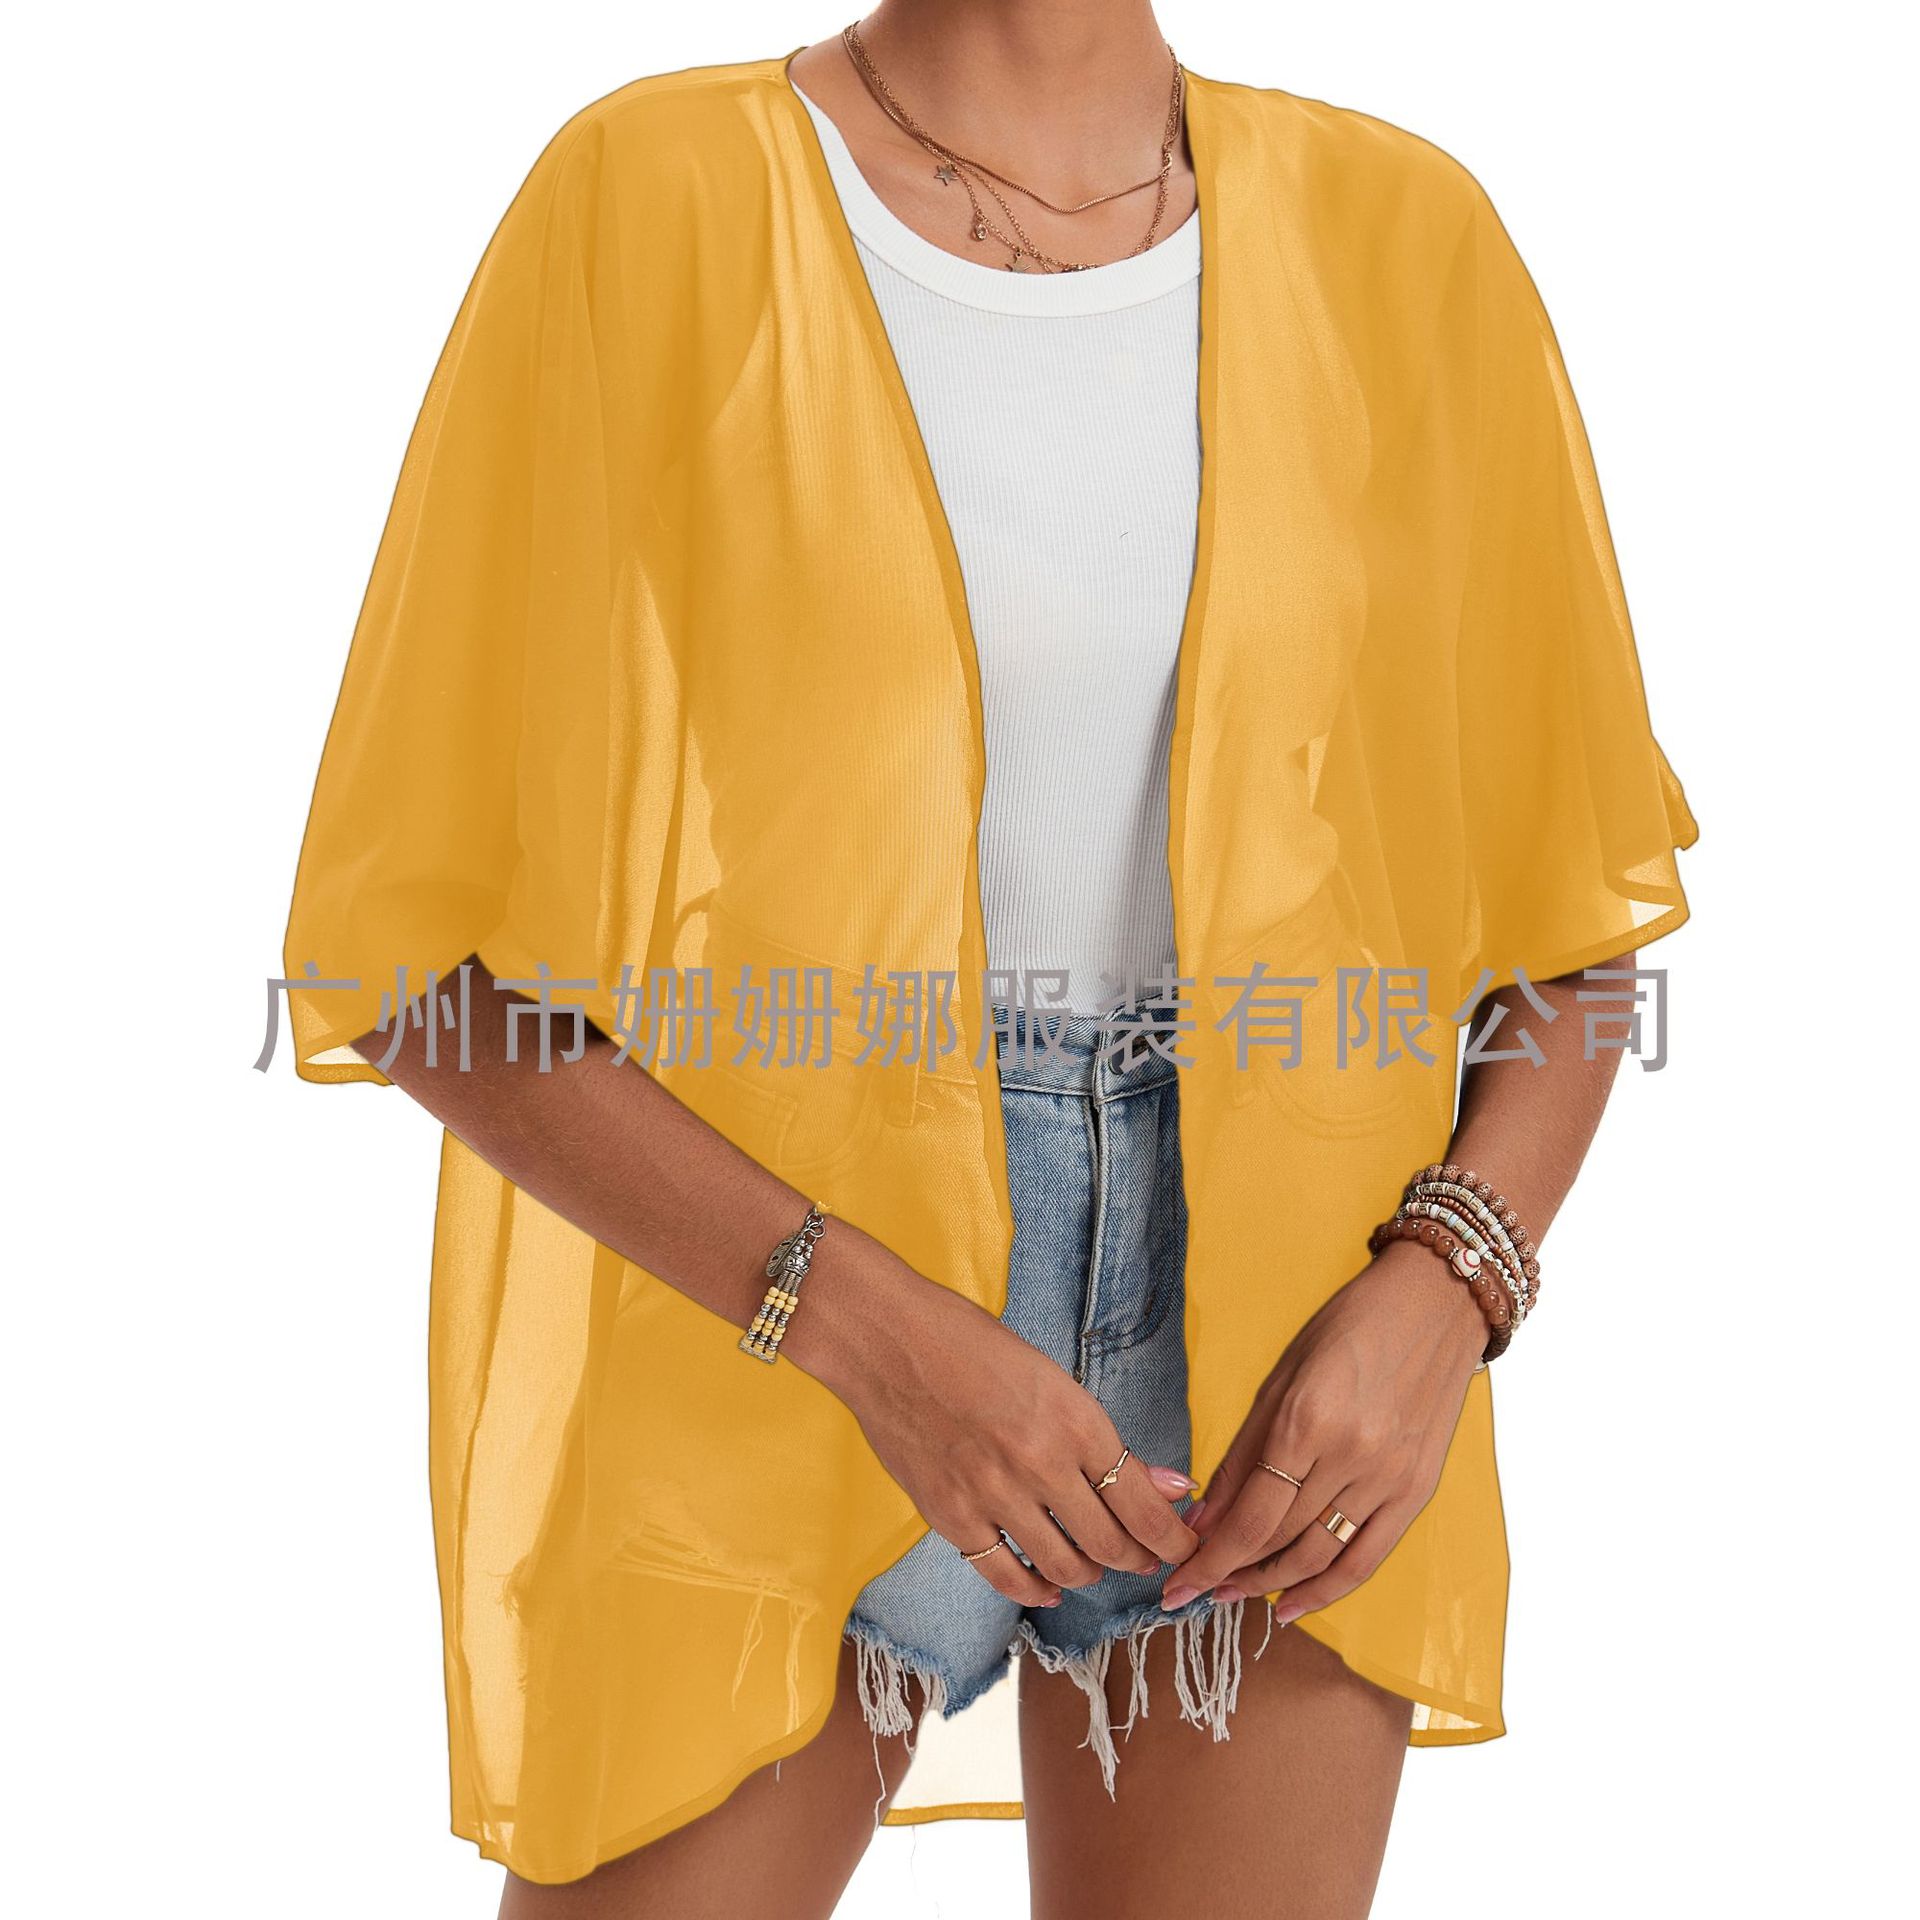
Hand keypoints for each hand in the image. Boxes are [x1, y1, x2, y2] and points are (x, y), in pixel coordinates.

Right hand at [795, 1235, 1201, 1607]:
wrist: (886, 1339)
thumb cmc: (971, 1343)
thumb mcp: (1051, 1378)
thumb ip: (1105, 1441)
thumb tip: (1170, 1486)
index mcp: (1075, 1420)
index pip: (1143, 1504)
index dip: (1173, 1538)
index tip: (1184, 1546)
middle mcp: (1041, 1464)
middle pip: (1111, 1544)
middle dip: (1138, 1559)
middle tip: (1145, 1559)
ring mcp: (994, 1496)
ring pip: (1065, 1566)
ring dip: (1090, 1573)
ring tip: (1096, 1565)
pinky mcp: (951, 1517)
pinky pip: (1006, 1576)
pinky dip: (1034, 1589)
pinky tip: (1046, 1585)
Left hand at [1159, 1239, 1486, 1622]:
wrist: (1435, 1306)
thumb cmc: (1348, 1328)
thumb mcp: (1281, 1377)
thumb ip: (1242, 1453)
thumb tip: (1203, 1519)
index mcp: (1307, 1418)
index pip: (1251, 1514)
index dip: (1210, 1557)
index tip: (1176, 1582)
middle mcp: (1352, 1455)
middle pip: (1281, 1538)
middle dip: (1230, 1571)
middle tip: (1195, 1589)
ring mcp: (1390, 1477)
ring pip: (1320, 1556)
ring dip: (1270, 1584)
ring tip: (1233, 1595)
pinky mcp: (1418, 1490)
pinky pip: (1367, 1557)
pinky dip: (1328, 1590)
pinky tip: (1290, 1604)